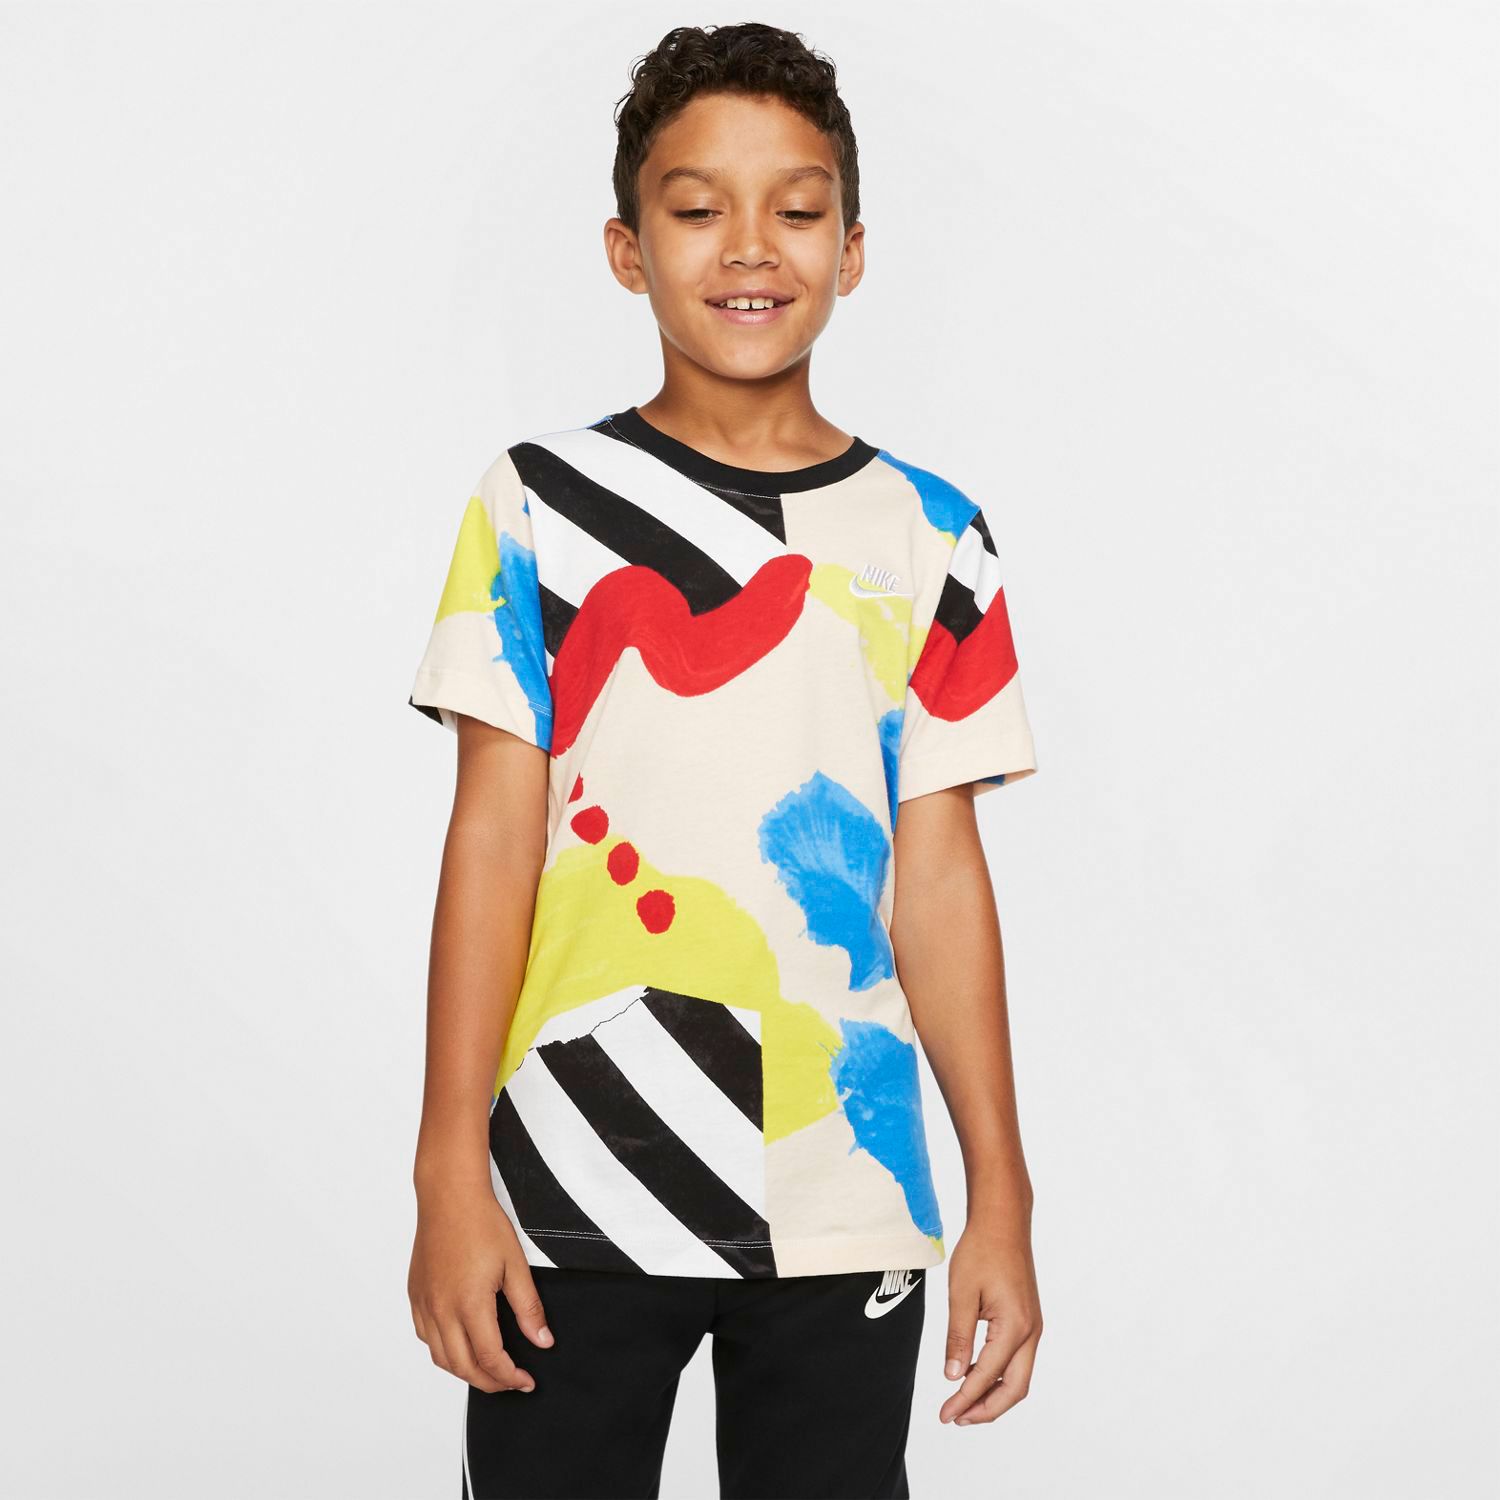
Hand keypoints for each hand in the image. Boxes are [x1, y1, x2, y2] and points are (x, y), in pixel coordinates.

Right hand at [408, 1179, 553, 1392]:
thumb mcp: (515, 1264)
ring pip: (440, 1357)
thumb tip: (542, 1342)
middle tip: (511, 1382)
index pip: (490, 1359)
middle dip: (489, 1382)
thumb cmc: (482, 1223)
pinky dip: (444, 1351)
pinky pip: (426, 1337)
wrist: (449, 1196)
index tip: (526, 1382)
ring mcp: (424, 1304)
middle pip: (463, 1367)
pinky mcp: (415, 1296)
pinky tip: (460, 1344)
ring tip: (489, 1369)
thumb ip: (528, 1308)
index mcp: (469, 1304)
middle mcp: (441, 1310)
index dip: (510, 1377)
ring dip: (465, 1371)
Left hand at [938, 1219, 1041, 1425]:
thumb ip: (958, 1337)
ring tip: (964, 1403)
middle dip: (986, 1409)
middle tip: (956, 1417)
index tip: (945, 1414)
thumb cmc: (981, 1251)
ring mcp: (1033, 1327)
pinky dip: (998, 1375)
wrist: (1003, 1223)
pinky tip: (976, 1375)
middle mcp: (1031, 1332)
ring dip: (993, 1394)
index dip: (965, 1399)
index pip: (988, 1376)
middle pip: (1015, 1389)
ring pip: (1019, 1376)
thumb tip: (953, 1376)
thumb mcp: (961, 1294)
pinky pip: (1017, 1359)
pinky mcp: (1028, 1321)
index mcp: (1015, 1326)